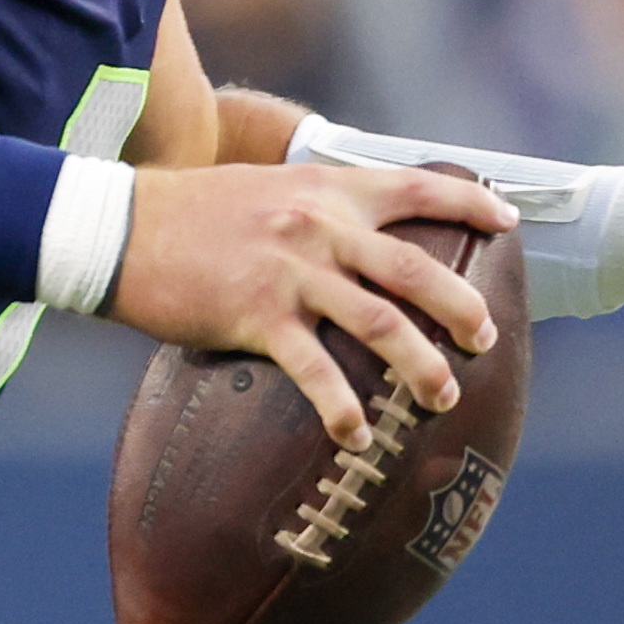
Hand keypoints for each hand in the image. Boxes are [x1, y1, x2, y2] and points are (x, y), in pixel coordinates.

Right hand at [111, 157, 511, 451]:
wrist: (115, 228)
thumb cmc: (182, 212)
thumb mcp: (261, 189)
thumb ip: (310, 207)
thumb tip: (346, 237)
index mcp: (323, 192)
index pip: (416, 187)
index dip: (469, 206)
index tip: (508, 222)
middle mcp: (318, 228)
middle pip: (416, 269)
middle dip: (461, 308)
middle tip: (484, 339)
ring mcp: (291, 273)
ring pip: (382, 322)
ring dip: (423, 365)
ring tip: (443, 396)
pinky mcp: (256, 316)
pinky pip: (315, 370)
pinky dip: (343, 408)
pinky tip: (356, 435)